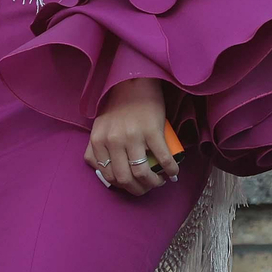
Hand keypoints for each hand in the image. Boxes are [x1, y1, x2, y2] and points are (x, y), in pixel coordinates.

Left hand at [87, 77, 177, 195]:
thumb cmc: (118, 106)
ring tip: (159, 180)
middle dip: (138, 189)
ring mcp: (132, 136)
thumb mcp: (100, 127)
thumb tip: (107, 174)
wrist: (134, 82)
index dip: (122, 186)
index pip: (108, 175)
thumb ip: (98, 149)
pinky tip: (173, 172)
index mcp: (98, 140)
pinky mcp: (152, 130)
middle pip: (125, 179)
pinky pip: (163, 158)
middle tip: (147, 187)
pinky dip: (170, 170)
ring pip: (142, 173)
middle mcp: (113, 140)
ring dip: (153, 183)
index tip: (133, 185)